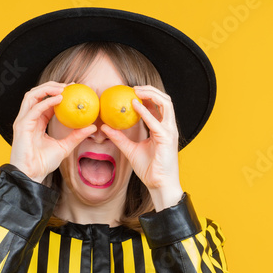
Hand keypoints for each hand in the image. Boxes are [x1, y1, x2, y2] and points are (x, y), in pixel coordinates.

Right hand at [10, 81, 95, 182]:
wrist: (32, 175)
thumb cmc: (43, 163)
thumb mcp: (65, 146)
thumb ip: (77, 136)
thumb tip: (93, 127)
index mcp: (36, 122)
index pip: (45, 101)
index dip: (58, 93)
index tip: (73, 89)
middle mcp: (28, 119)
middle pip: (36, 94)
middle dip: (52, 86)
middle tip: (69, 86)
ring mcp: (23, 121)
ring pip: (32, 96)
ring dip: (48, 89)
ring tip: (63, 89)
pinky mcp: (21, 126)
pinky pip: (35, 109)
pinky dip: (47, 102)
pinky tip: (60, 100)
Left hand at [101, 85, 183, 210]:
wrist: (159, 184)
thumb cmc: (149, 169)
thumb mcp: (130, 150)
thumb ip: (119, 138)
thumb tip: (104, 127)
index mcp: (162, 128)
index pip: (157, 106)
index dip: (146, 96)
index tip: (130, 91)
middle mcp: (168, 127)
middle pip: (164, 100)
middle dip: (150, 90)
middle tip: (132, 87)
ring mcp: (169, 131)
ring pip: (166, 104)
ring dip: (151, 94)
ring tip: (136, 91)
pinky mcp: (166, 138)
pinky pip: (156, 121)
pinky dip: (145, 111)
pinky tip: (134, 105)